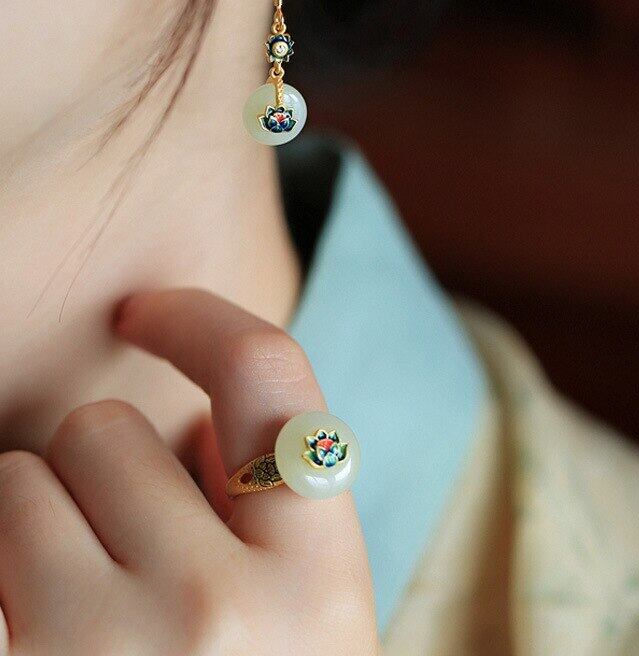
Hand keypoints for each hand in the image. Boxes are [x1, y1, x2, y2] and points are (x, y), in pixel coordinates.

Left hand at [0, 289, 376, 654]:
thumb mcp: (310, 613)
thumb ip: (277, 509)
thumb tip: (205, 422)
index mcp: (314, 580)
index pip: (263, 375)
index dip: (198, 317)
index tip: (144, 311)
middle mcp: (214, 613)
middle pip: (103, 425)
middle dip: (103, 470)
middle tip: (120, 549)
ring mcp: (101, 654)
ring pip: (19, 483)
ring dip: (39, 521)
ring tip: (73, 604)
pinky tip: (35, 629)